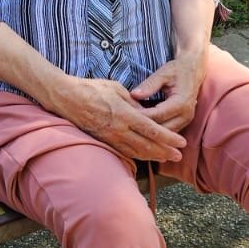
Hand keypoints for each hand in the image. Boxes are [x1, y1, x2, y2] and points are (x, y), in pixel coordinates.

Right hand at [54, 75, 186, 164]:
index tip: (182, 142)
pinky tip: (145, 156)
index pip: (152, 130)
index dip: (169, 138)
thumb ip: (134, 102)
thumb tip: (146, 112)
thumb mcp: (117, 89)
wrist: (67, 98)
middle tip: (178, 157)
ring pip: (136, 151)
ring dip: (153, 156)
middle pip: (147, 145)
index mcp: (125, 114)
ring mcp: (110, 137)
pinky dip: (137, 155)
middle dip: (165, 152)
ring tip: (165, 158)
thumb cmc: (92, 89)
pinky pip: (123, 151)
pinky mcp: (103, 141)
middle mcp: (119, 129)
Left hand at [131, 50, 208, 133]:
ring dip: (150, 131)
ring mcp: (186, 121)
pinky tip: (143, 125)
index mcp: (181, 102)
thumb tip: (134, 95)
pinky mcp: (183, 123)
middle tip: (126, 123)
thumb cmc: (176, 71)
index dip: (141, 116)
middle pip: (162, 129)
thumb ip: (149, 85)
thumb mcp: (162, 73)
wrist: (193, 71)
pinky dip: (156, 130)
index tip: (125, 114)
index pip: (157, 115)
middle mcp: (186, 115)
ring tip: (133, 125)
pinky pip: (168, 131)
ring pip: (165, 134)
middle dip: (144, 127)